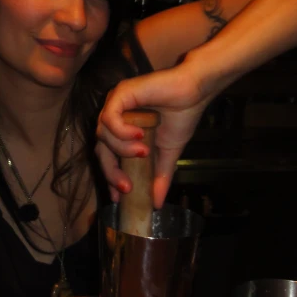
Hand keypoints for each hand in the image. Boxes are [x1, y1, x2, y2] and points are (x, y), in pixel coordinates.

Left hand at [96, 61, 210, 207]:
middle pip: (101, 148)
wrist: (195, 92)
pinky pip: (110, 117)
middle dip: (112, 171)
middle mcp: (115, 116)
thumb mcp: (169, 154)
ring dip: (122, 149)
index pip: (107, 155)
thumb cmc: (182, 116)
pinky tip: (139, 135)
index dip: (111, 176)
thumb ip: (159, 177)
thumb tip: (157, 204)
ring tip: (144, 153)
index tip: (120, 196)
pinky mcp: (121, 93)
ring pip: (103, 134)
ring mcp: (116, 103)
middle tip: (128, 187)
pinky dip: (122, 131)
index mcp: (123, 129)